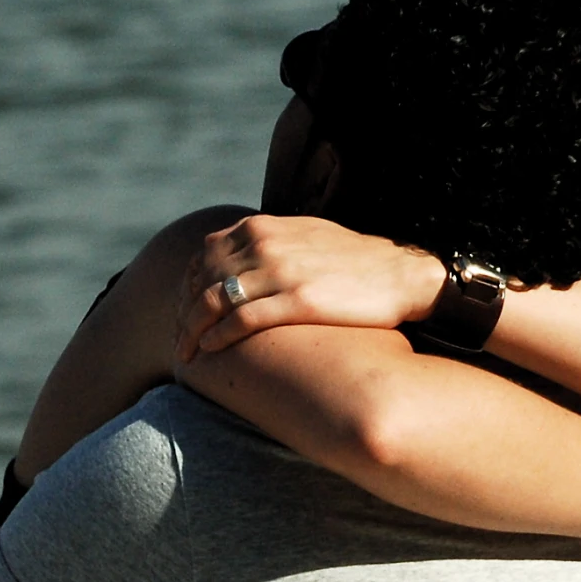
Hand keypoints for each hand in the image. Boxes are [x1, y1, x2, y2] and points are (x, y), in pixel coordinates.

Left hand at [175, 215, 446, 362]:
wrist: (401, 274)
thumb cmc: (353, 262)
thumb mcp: (304, 237)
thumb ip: (268, 243)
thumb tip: (241, 257)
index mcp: (262, 227)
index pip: (204, 256)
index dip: (186, 289)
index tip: (183, 315)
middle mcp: (266, 244)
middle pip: (202, 280)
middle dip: (183, 314)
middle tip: (178, 342)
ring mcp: (281, 271)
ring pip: (215, 301)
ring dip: (193, 331)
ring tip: (187, 354)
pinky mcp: (299, 300)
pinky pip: (243, 319)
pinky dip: (220, 336)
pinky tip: (211, 351)